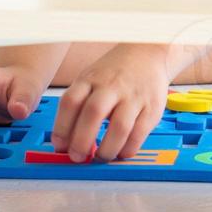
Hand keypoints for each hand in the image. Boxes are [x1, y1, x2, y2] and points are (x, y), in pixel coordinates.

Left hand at [50, 43, 171, 161]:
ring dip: (107, 149)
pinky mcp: (152, 108)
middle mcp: (111, 86)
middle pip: (93, 113)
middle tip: (77, 157)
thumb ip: (78, 106)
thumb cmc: (113, 73)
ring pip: (119, 127)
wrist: (147, 54)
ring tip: (100, 158)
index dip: (61, 127)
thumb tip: (65, 142)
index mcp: (90, 79)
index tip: (60, 145)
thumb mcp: (90, 79)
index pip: (70, 102)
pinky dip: (127, 149)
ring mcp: (133, 96)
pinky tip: (121, 152)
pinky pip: (139, 133)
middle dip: (82, 141)